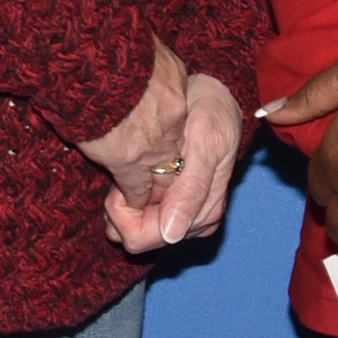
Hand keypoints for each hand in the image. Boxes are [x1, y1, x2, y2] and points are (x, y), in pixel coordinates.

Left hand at [80, 39, 242, 249]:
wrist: (217, 99)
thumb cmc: (211, 111)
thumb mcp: (205, 140)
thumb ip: (192, 189)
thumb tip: (172, 234)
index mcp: (202, 212)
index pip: (144, 237)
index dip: (124, 214)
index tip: (120, 184)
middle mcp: (195, 222)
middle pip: (138, 238)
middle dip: (122, 210)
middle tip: (123, 173)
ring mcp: (187, 217)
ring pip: (136, 230)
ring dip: (126, 204)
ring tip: (131, 170)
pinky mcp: (178, 208)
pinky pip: (143, 218)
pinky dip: (132, 199)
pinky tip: (137, 174)